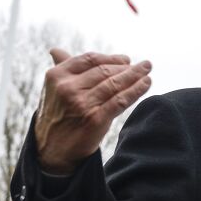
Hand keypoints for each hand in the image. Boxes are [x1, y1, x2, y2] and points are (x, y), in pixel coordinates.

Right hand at [34, 49, 151, 174]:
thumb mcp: (53, 90)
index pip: (90, 59)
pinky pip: (121, 100)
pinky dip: (136, 90)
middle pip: (105, 71)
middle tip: (144, 65)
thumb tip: (56, 50)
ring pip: (115, 84)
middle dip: (127, 67)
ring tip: (147, 71)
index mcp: (56, 75)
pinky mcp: (95, 118)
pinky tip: (146, 84)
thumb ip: (60, 69)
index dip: (111, 58)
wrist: (52, 149)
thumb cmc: (57, 115)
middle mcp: (68, 88)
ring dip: (135, 76)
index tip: (126, 59)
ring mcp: (81, 103)